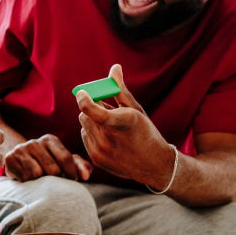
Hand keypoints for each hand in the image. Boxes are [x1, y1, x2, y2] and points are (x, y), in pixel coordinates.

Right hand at [3, 134, 92, 182]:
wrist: (20, 163)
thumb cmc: (48, 164)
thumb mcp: (65, 163)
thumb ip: (80, 166)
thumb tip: (86, 176)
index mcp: (50, 139)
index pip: (66, 157)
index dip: (72, 172)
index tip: (74, 180)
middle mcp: (34, 142)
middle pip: (53, 169)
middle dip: (57, 179)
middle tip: (55, 181)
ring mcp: (21, 149)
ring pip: (37, 174)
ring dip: (41, 182)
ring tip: (41, 180)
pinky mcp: (10, 159)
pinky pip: (24, 177)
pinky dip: (29, 183)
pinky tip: (29, 179)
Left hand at [77, 64, 173, 187]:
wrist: (154, 166)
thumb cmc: (146, 132)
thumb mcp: (136, 110)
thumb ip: (120, 90)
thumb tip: (114, 68)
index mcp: (124, 122)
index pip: (97, 113)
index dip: (85, 102)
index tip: (81, 93)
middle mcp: (111, 138)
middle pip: (85, 114)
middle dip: (92, 109)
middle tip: (107, 111)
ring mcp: (102, 151)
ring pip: (83, 125)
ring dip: (92, 121)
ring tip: (111, 127)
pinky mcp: (96, 159)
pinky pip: (84, 137)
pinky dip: (92, 134)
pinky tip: (109, 139)